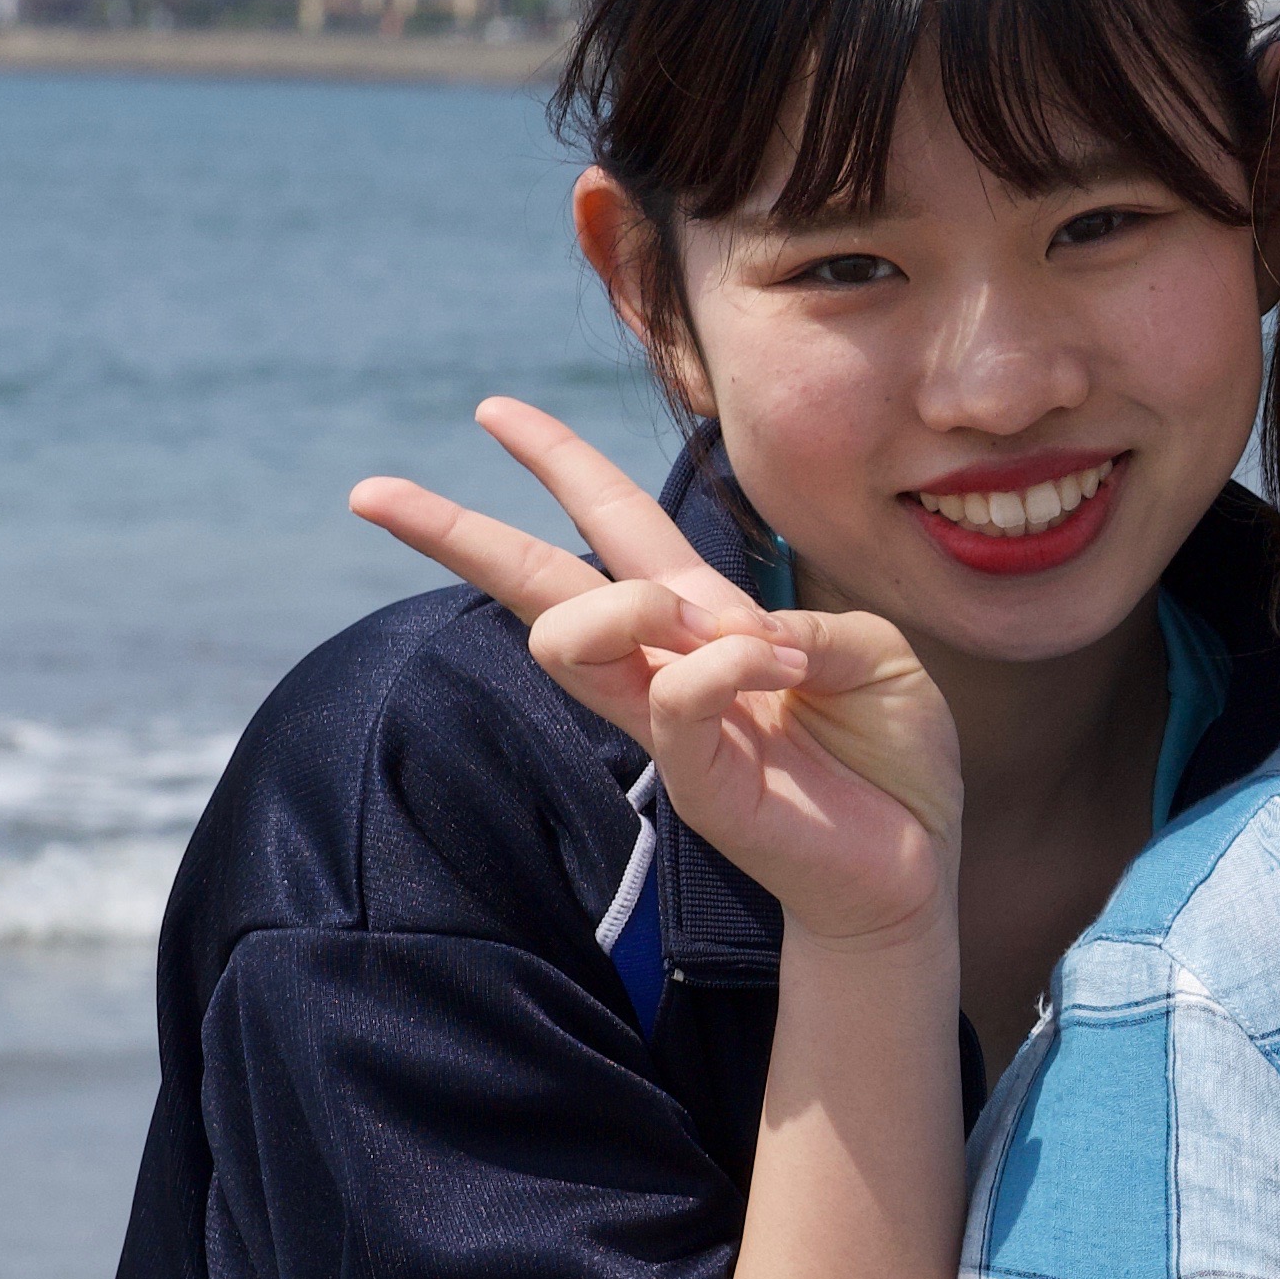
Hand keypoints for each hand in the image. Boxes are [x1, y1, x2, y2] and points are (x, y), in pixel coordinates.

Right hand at [352, 398, 958, 949]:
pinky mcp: (692, 780)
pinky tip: (776, 670)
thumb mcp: (874, 655)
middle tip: (370, 492)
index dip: (558, 463)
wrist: (909, 868)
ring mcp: (667, 726)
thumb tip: (732, 633)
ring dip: (634, 604)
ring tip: (722, 631)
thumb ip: (808, 623)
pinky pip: (672, 693)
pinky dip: (724, 664)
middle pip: (538, 582)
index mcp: (704, 622)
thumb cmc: (891, 759)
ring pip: (569, 634)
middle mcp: (665, 666)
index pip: (613, 527)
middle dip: (455, 532)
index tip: (492, 409)